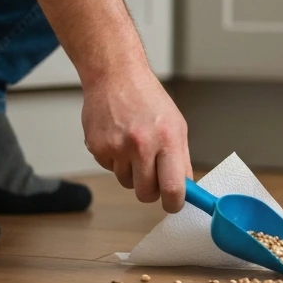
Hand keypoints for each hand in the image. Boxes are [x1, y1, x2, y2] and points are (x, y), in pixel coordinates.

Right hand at [82, 64, 192, 212]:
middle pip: (146, 193)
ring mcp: (117, 147)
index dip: (174, 203)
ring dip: (132, 173)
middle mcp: (142, 145)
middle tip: (153, 175)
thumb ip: (180, 159)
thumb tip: (185, 189)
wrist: (116, 77)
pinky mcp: (97, 148)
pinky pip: (110, 170)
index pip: (173, 187)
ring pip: (127, 183)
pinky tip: (119, 139)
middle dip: (151, 191)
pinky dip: (116, 161)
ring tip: (134, 146)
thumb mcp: (176, 126)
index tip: (174, 204)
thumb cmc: (148, 99)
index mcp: (167, 139)